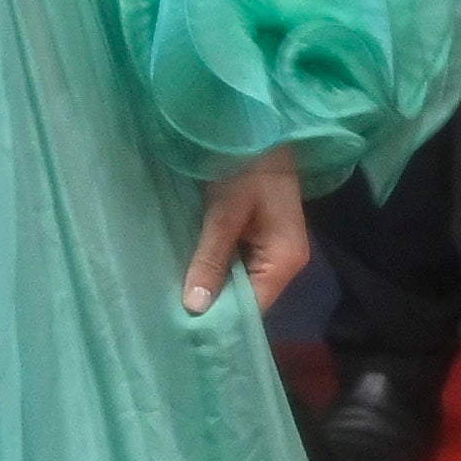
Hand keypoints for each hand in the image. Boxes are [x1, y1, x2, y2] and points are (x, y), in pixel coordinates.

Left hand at [183, 148, 308, 318]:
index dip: (223, 320)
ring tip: (178, 306)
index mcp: (284, 260)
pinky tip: (193, 277)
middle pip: (249, 299)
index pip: (254, 308)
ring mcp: (276, 252)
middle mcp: (286, 263)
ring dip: (215, 289)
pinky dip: (218, 271)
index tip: (187, 333)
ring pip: (243, 284)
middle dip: (216, 307)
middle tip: (174, 322)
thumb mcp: (223, 212)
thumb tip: (195, 307)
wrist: (258, 128)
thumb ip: (210, 259)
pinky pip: (239, 267)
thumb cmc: (245, 165)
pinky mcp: (262, 240)